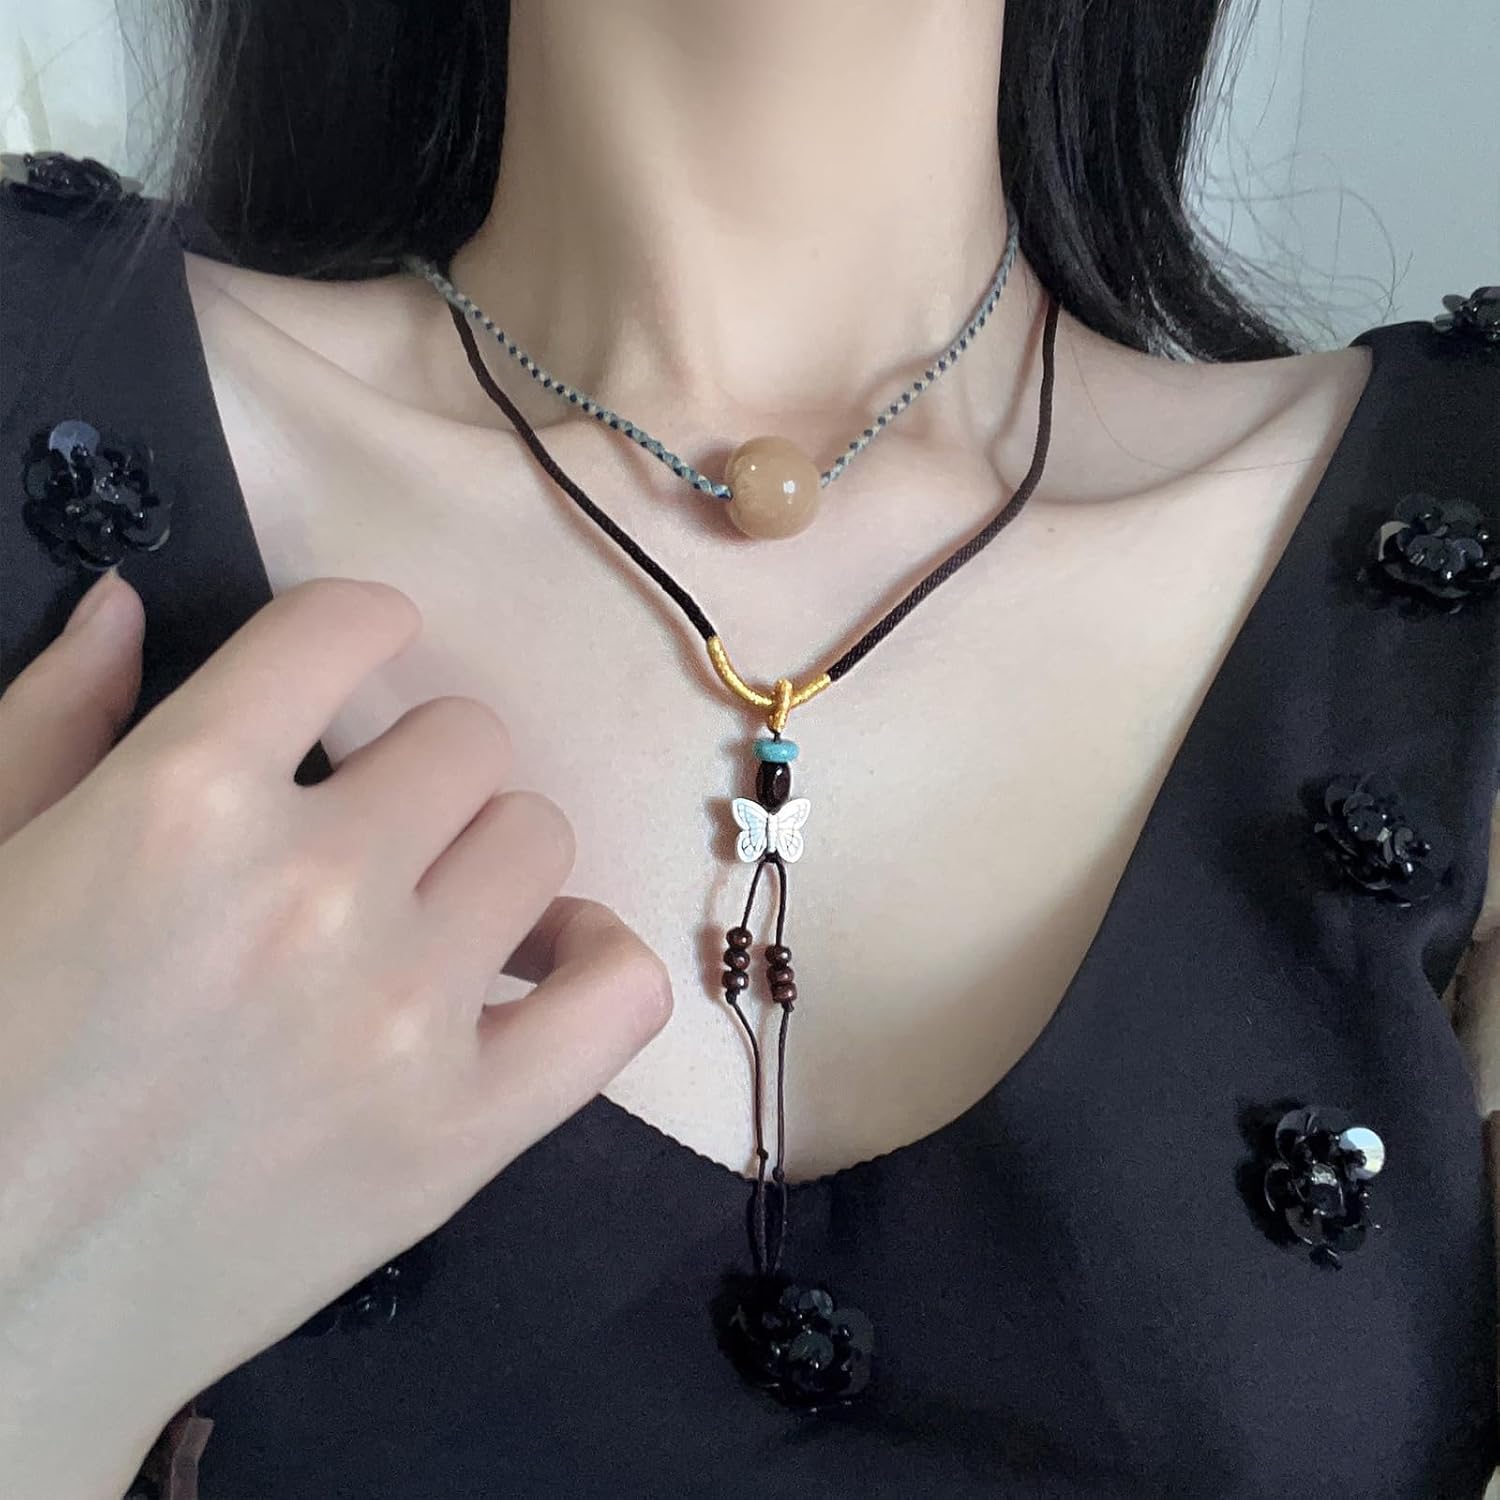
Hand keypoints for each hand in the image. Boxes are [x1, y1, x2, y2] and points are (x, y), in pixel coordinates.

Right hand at [0, 571, 671, 1497]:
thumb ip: (53, 718)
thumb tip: (126, 601)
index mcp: (183, 796)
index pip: (346, 624)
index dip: (353, 630)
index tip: (343, 674)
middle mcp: (316, 886)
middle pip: (465, 737)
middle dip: (414, 768)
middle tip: (361, 835)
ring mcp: (406, 1014)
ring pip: (541, 838)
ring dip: (487, 859)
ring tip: (430, 912)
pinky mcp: (465, 1130)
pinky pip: (620, 990)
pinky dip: (597, 960)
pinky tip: (535, 968)